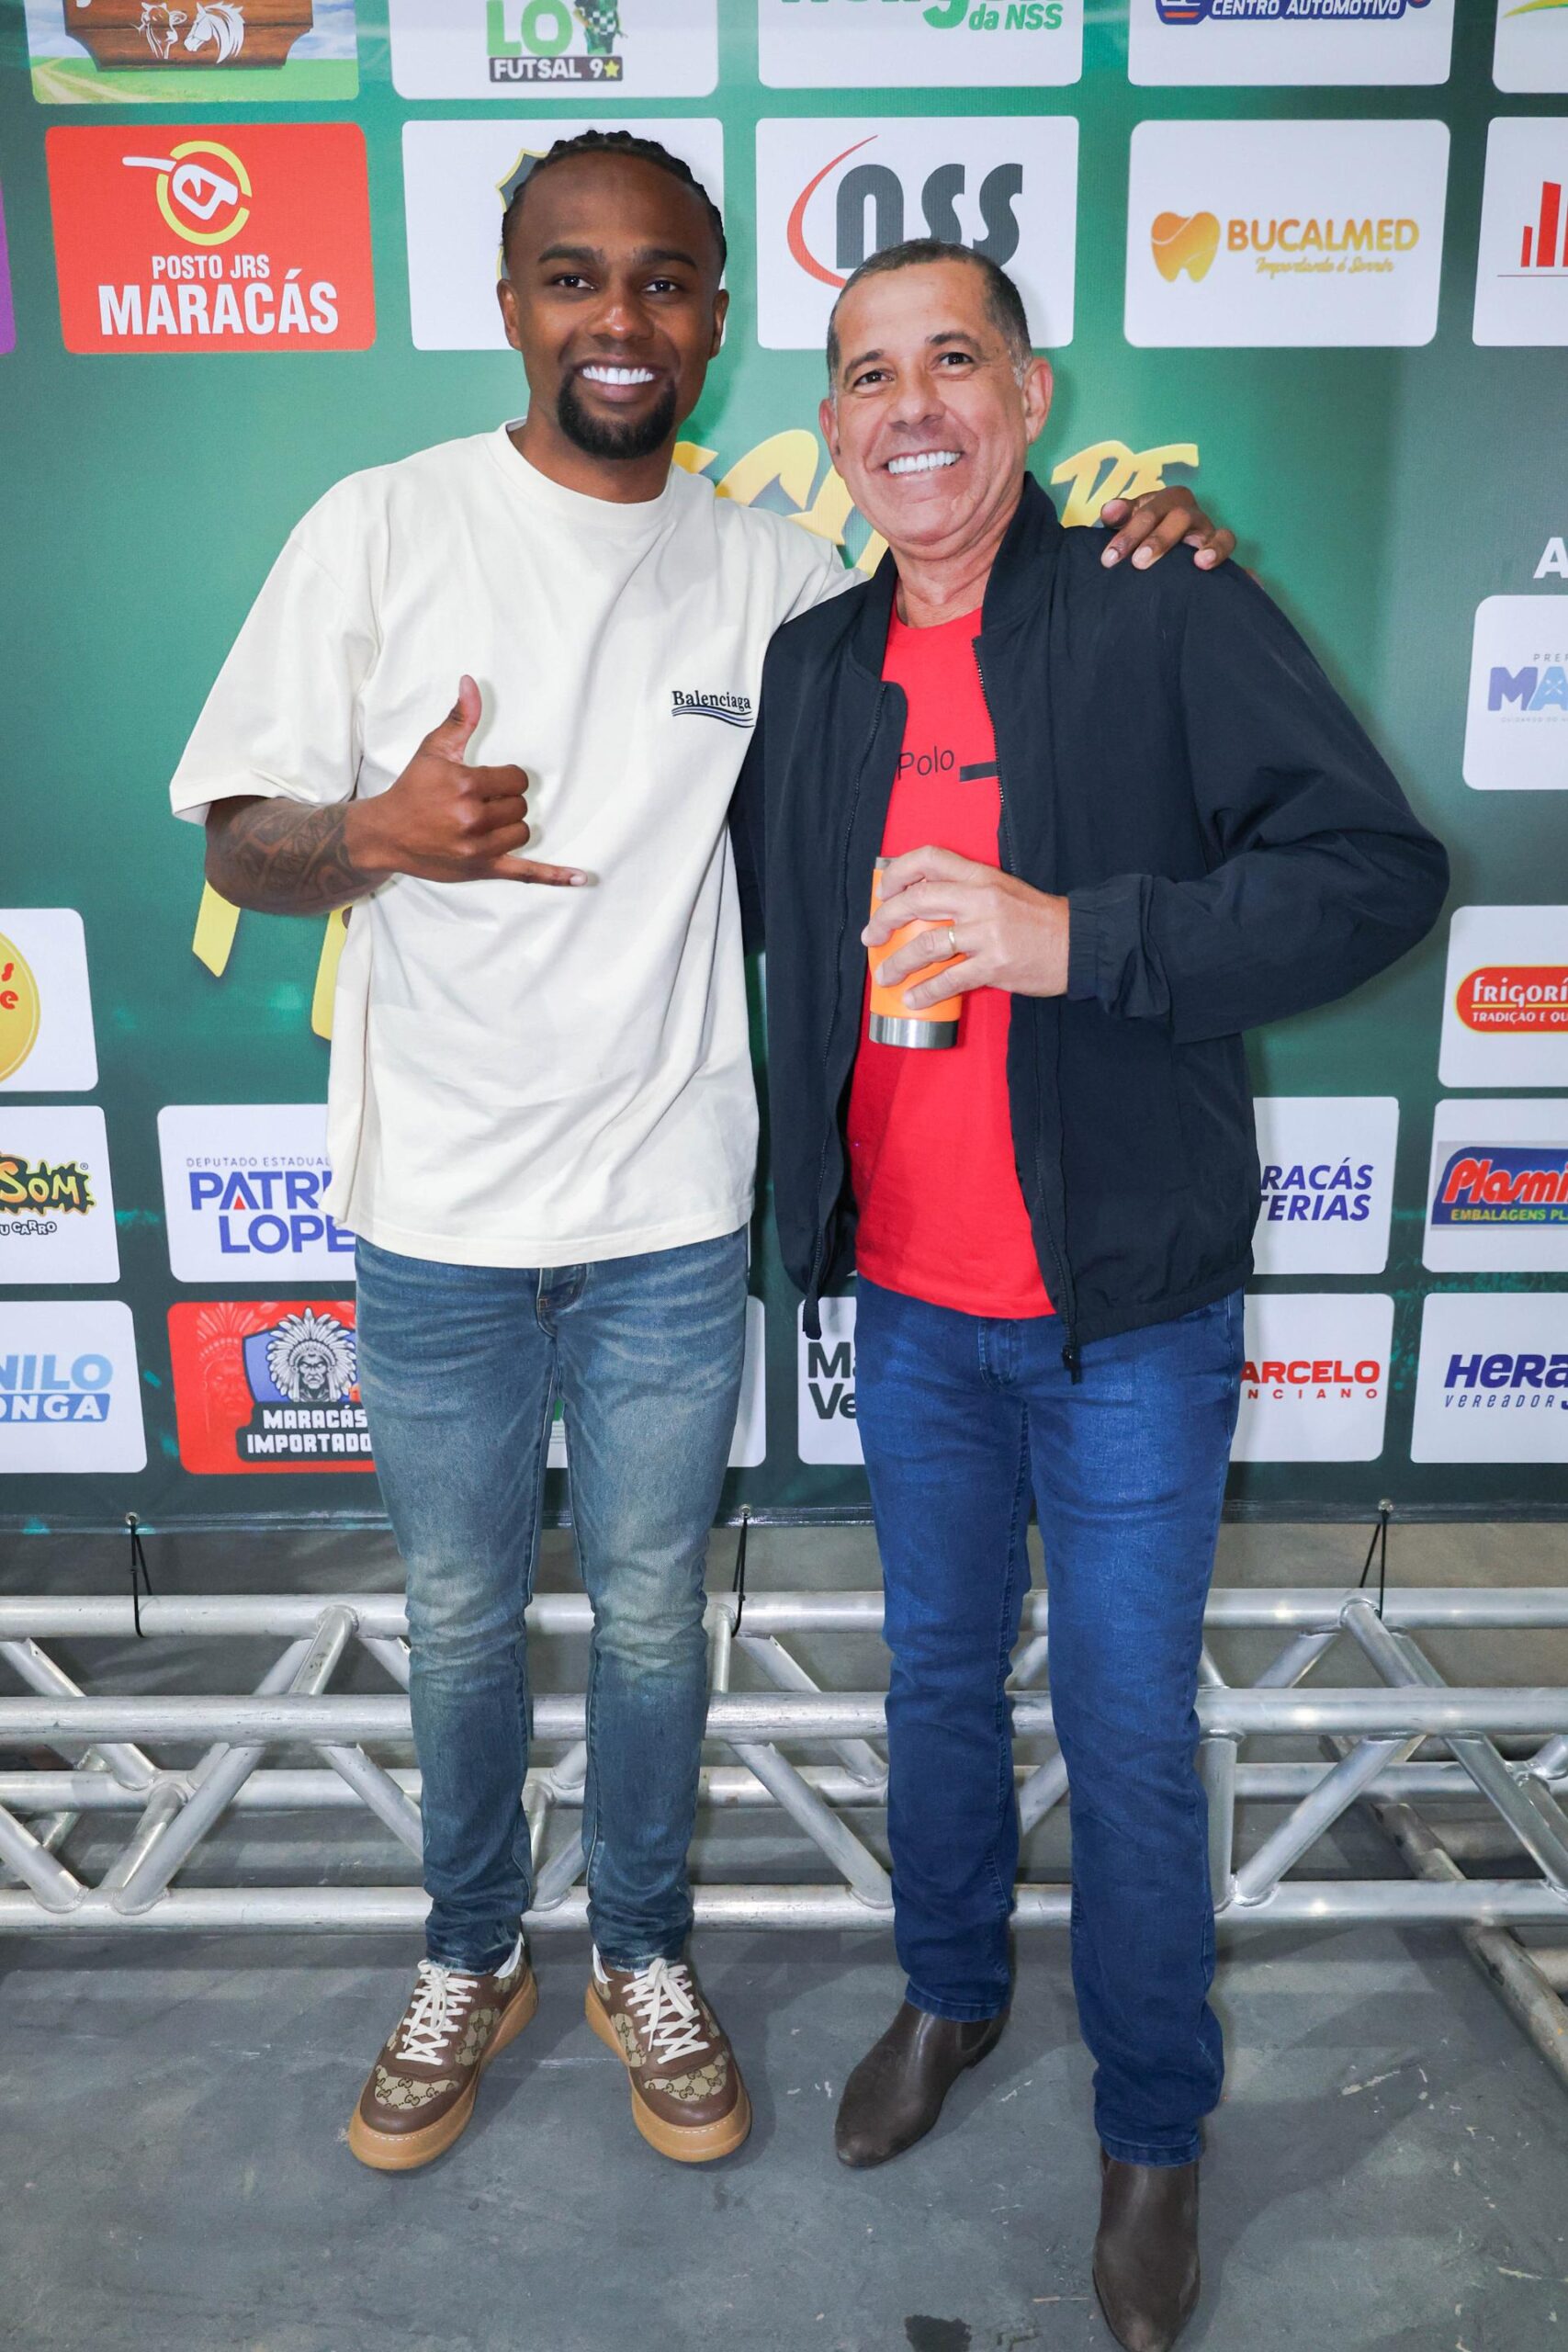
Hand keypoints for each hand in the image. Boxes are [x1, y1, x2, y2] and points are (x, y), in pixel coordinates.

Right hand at [346, 675, 585, 886]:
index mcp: (466, 786)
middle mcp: (473, 819)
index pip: (516, 779)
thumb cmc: (412, 790)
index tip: (485, 782)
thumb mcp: (434, 749)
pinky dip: (555, 876)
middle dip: (504, 801)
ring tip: (483, 823)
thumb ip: (461, 718)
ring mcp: (478, 848)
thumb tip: (471, 682)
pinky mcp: (481, 869)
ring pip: (522, 832)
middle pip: (521, 806)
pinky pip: (526, 874)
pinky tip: (581, 879)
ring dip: (509, 826)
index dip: (505, 778)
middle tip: (477, 803)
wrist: (386, 835)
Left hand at [863, 845, 1068, 1009]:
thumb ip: (965, 891)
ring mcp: (987, 933)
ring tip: (885, 975)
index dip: (898, 873)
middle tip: (872, 937)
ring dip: (899, 963)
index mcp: (980, 877)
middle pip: (917, 901)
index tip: (883, 892)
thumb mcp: (1002, 890)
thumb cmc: (1038, 920)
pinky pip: (950, 979)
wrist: (1077, 943)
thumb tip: (921, 903)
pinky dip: (926, 991)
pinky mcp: (995, 965)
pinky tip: (913, 998)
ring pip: (926, 944)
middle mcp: (980, 900)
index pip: (929, 859)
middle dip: (885, 920)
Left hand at [1098, 486, 1235, 572]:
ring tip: (1197, 563)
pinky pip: (1227, 543)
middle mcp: (1188, 512)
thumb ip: (1119, 516)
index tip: (1110, 558)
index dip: (1129, 533)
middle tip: (1138, 563)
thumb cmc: (1145, 534)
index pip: (1148, 511)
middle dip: (1158, 540)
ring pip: (1209, 531)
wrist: (1166, 549)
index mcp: (1166, 501)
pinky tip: (1211, 564)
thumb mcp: (1130, 522)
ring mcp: (1206, 529)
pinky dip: (1220, 552)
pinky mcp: (1220, 546)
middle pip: (1178, 518)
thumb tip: (1108, 511)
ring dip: (1205, 547)